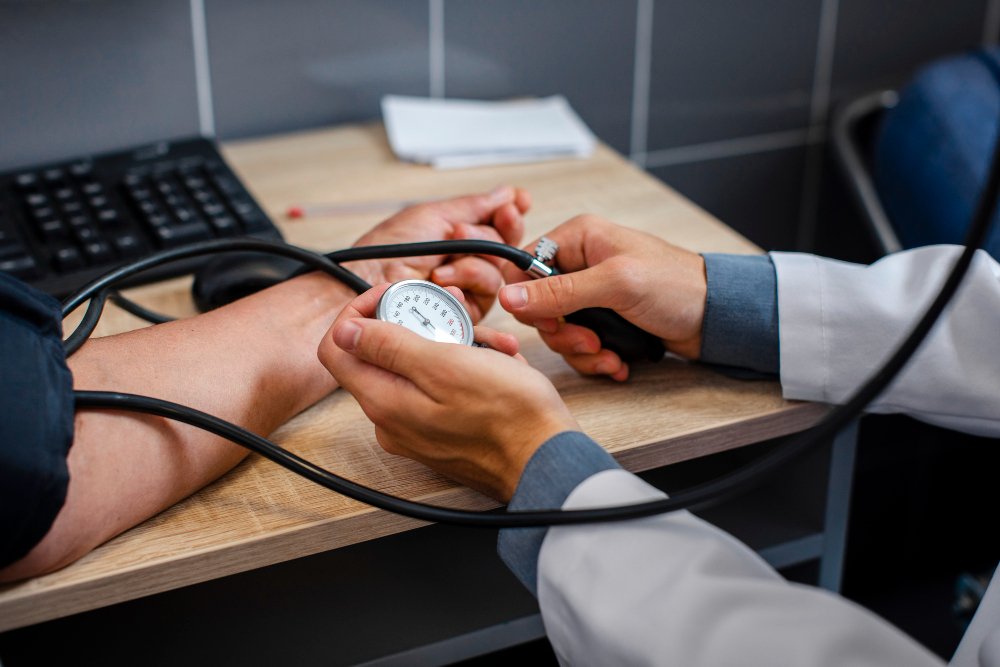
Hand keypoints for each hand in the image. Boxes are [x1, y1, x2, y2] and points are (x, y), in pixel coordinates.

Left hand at [317, 285, 578, 501]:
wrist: (548, 459)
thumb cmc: (507, 414)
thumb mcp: (445, 364)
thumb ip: (388, 346)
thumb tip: (344, 331)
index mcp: (383, 401)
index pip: (336, 348)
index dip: (358, 312)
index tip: (393, 295)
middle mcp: (391, 420)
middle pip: (381, 355)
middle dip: (419, 323)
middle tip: (454, 311)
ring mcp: (416, 430)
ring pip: (418, 368)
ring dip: (451, 343)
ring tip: (489, 340)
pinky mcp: (442, 434)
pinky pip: (440, 389)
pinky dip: (466, 368)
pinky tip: (496, 362)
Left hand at [345, 186, 530, 321]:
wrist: (363, 287)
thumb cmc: (384, 254)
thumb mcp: (431, 217)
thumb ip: (473, 207)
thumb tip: (507, 194)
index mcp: (457, 238)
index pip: (498, 227)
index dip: (509, 217)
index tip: (513, 206)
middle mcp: (464, 264)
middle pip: (502, 249)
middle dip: (483, 237)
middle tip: (459, 233)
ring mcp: (465, 292)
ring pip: (495, 274)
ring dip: (469, 265)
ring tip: (439, 269)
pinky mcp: (462, 317)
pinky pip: (483, 298)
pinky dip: (464, 287)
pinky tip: (443, 285)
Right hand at [499, 215, 706, 380]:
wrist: (719, 317)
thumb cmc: (678, 286)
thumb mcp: (616, 284)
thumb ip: (559, 292)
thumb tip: (508, 297)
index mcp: (578, 239)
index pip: (524, 267)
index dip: (530, 300)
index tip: (552, 320)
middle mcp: (581, 265)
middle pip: (539, 307)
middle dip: (563, 333)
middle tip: (590, 341)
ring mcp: (593, 295)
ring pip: (559, 331)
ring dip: (583, 352)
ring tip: (610, 354)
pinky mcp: (605, 321)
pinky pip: (580, 346)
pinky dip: (597, 359)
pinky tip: (618, 361)